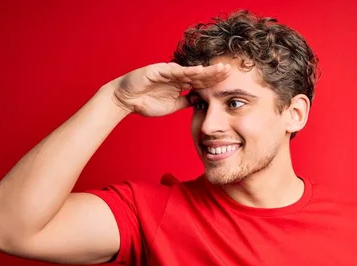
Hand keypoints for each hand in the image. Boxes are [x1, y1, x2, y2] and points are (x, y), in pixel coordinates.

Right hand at [111, 62, 230, 116]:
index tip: (230, 82)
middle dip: (215, 73)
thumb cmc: (146, 102)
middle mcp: (177, 76)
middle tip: (231, 71)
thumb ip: (186, 102)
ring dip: (206, 70)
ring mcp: (168, 72)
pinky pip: (175, 71)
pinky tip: (200, 71)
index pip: (201, 82)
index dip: (214, 82)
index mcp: (181, 84)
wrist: (125, 100)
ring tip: (220, 69)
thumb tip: (200, 102)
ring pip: (191, 70)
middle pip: (200, 74)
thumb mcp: (172, 106)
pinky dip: (187, 71)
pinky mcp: (159, 70)